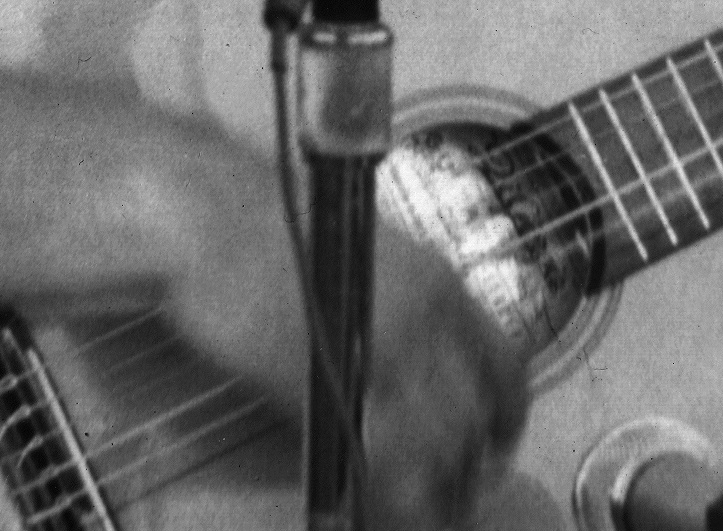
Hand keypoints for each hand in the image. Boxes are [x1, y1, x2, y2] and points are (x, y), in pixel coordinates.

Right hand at [156, 140, 529, 530]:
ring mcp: (382, 356)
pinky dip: (389, 489)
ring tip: (427, 514)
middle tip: (461, 495)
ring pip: (438, 444)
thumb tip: (416, 363)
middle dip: (472, 464)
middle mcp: (426, 320)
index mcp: (440, 282)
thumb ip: (402, 305)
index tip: (499, 441)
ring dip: (438, 488)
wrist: (213, 221)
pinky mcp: (331, 388)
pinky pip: (381, 457)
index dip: (508, 412)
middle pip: (475, 413)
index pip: (505, 361)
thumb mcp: (366, 255)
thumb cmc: (273, 226)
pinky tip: (377, 503)